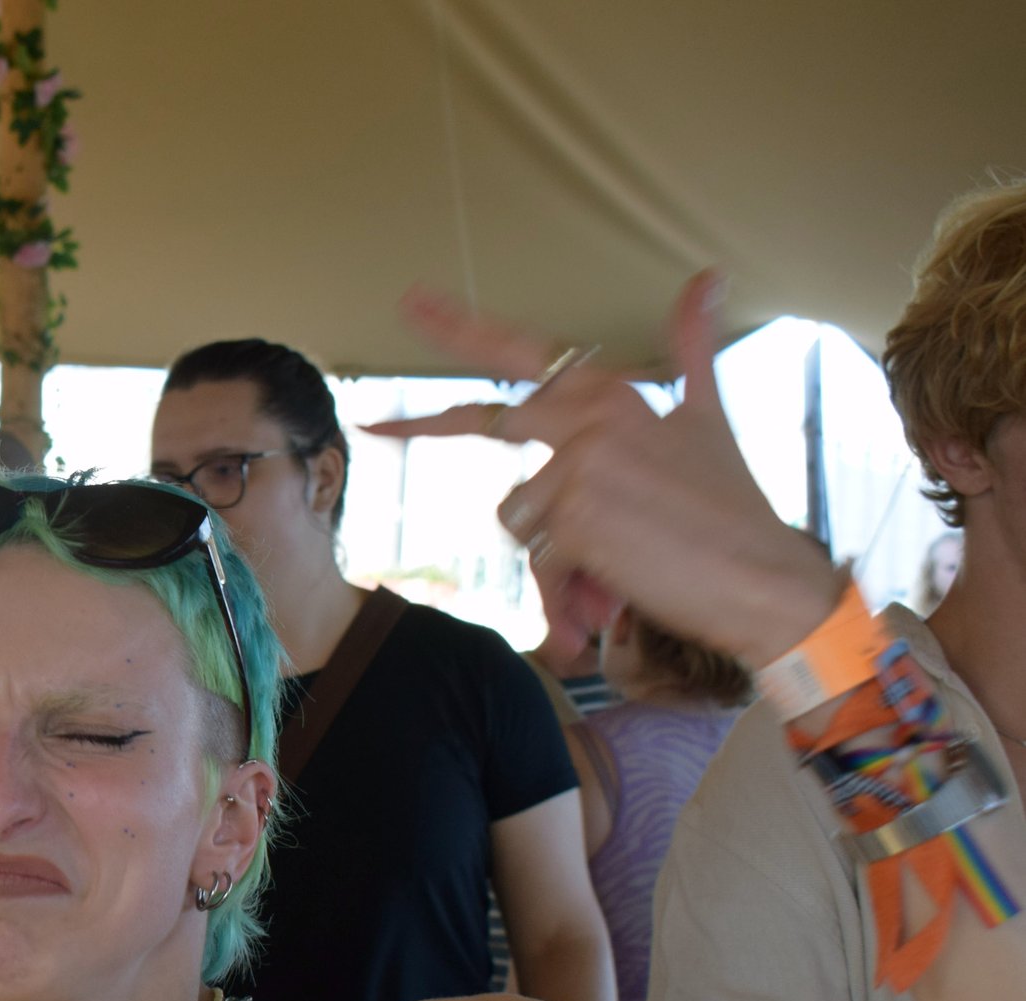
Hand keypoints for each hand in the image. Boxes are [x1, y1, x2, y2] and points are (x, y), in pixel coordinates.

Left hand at [364, 272, 842, 665]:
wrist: (766, 580)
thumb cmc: (733, 509)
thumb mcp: (708, 418)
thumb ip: (693, 349)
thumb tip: (706, 276)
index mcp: (613, 395)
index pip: (526, 355)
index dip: (464, 328)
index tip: (414, 303)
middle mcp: (590, 419)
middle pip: (487, 421)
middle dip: (419, 424)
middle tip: (372, 426)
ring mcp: (579, 464)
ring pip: (518, 517)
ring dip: (552, 551)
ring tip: (616, 563)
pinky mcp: (573, 515)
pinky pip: (538, 559)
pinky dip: (567, 584)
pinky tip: (616, 585)